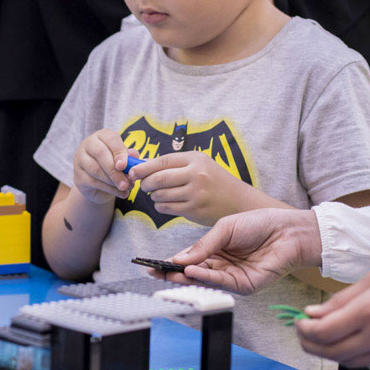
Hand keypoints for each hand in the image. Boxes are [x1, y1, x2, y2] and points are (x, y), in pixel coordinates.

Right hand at [74, 128, 138, 203]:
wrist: (101, 184)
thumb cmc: (115, 164)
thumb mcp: (124, 158)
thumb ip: (129, 155)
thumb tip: (134, 155)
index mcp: (102, 135)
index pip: (110, 138)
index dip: (119, 152)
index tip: (124, 166)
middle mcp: (88, 144)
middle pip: (100, 154)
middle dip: (115, 170)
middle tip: (127, 182)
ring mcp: (80, 160)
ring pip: (95, 170)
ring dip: (113, 181)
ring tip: (126, 187)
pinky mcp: (78, 176)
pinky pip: (93, 182)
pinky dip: (110, 189)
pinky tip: (121, 193)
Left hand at [128, 150, 243, 225]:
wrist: (237, 200)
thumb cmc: (214, 180)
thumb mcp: (199, 164)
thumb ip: (175, 164)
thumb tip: (144, 165)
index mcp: (196, 159)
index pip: (163, 161)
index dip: (144, 167)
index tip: (133, 171)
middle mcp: (196, 175)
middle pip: (159, 179)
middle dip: (146, 183)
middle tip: (144, 185)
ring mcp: (195, 194)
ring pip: (161, 195)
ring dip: (154, 196)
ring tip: (157, 194)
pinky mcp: (194, 210)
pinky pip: (167, 208)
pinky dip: (160, 206)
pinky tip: (165, 203)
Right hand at [147, 208, 321, 292]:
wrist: (287, 230)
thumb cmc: (259, 223)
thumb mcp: (225, 227)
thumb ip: (204, 244)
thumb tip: (180, 258)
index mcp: (217, 249)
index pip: (189, 258)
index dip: (171, 261)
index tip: (152, 263)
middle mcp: (222, 265)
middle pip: (193, 272)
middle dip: (173, 272)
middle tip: (154, 271)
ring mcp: (232, 277)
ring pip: (204, 280)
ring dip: (185, 277)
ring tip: (169, 271)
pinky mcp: (244, 285)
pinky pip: (220, 283)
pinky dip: (204, 277)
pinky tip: (191, 271)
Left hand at [295, 258, 369, 367]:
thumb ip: (340, 300)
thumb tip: (311, 313)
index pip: (325, 331)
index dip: (304, 329)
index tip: (297, 321)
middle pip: (333, 352)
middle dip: (310, 345)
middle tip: (300, 333)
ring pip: (349, 362)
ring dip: (329, 351)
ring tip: (319, 336)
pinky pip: (369, 362)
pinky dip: (353, 353)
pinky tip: (349, 339)